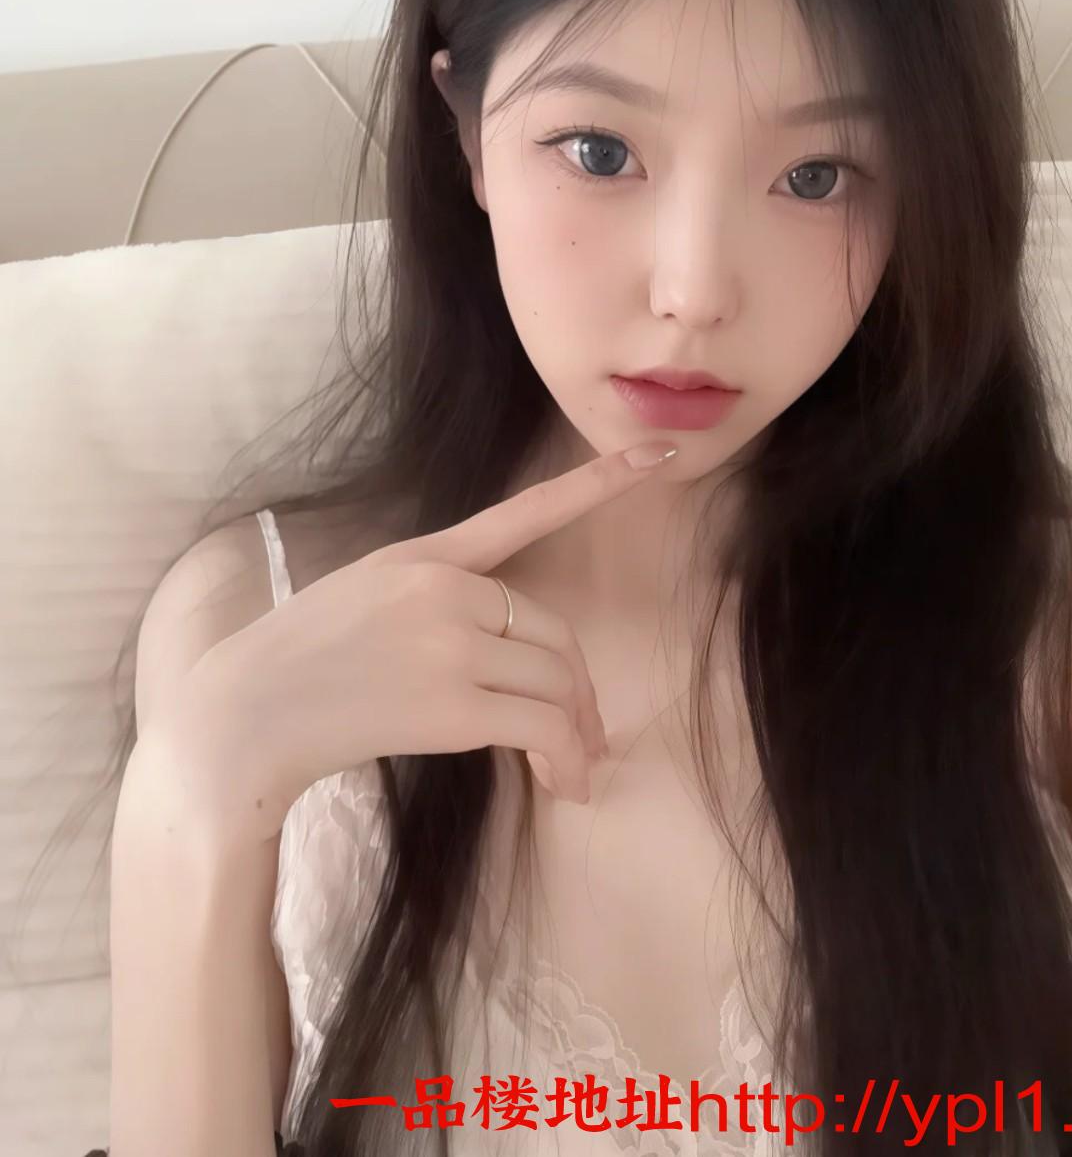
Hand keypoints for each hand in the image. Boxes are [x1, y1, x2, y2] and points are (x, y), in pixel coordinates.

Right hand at [164, 440, 678, 836]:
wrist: (243, 717)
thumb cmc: (299, 664)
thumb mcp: (363, 598)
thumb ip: (434, 602)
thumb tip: (505, 644)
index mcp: (424, 556)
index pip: (525, 513)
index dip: (599, 485)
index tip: (661, 456)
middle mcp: (445, 588)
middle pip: (554, 633)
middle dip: (578, 690)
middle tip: (583, 738)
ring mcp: (451, 643)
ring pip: (558, 681)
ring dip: (576, 735)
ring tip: (569, 773)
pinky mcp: (454, 703)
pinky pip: (543, 725)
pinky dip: (565, 757)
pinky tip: (559, 783)